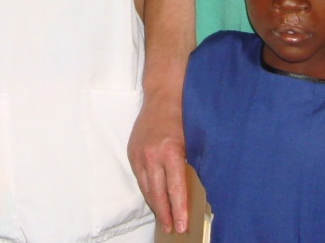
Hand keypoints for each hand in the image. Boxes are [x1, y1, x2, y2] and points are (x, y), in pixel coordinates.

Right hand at [128, 95, 188, 233]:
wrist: (162, 96)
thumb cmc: (182, 117)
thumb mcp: (191, 141)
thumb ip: (188, 164)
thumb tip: (191, 190)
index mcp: (170, 152)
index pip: (175, 189)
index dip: (178, 209)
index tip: (181, 225)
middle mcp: (152, 155)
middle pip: (157, 193)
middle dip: (165, 214)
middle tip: (172, 228)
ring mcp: (139, 154)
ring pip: (146, 188)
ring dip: (155, 205)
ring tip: (163, 219)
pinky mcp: (132, 153)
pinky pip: (140, 178)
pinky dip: (147, 190)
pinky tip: (154, 198)